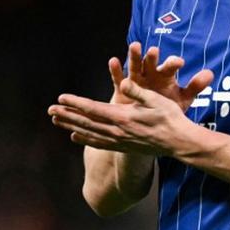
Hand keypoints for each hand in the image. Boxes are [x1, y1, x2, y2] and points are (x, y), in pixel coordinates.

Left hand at [49, 79, 205, 156]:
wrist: (179, 142)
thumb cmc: (170, 117)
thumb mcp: (156, 99)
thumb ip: (137, 91)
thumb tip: (122, 83)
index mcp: (124, 117)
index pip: (94, 109)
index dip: (76, 103)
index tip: (61, 98)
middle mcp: (117, 130)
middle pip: (86, 122)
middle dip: (67, 114)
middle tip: (50, 109)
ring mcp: (119, 140)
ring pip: (89, 133)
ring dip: (71, 125)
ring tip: (56, 121)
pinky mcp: (122, 146)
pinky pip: (98, 143)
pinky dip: (84, 139)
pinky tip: (74, 136)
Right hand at [110, 42, 212, 111]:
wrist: (147, 123)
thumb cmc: (167, 109)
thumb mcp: (182, 99)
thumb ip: (194, 86)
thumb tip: (210, 73)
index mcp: (165, 76)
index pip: (170, 66)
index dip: (173, 63)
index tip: (179, 62)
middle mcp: (150, 74)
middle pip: (151, 62)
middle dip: (152, 56)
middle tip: (154, 50)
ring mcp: (136, 80)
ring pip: (134, 66)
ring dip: (134, 56)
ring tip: (135, 46)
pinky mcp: (122, 87)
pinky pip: (118, 77)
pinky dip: (115, 69)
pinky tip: (113, 61)